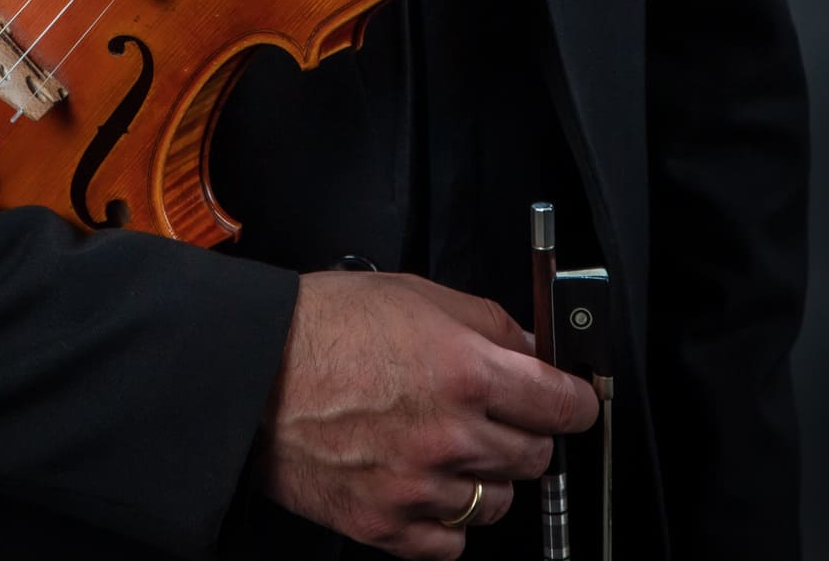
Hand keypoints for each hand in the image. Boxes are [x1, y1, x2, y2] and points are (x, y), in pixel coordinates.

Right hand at [256, 269, 597, 555]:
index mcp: (465, 370)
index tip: (574, 401)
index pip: (561, 404)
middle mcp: (451, 435)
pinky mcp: (388, 527)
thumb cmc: (325, 325)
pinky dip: (447, 517)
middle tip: (499, 413)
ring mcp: (420, 488)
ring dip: (487, 476)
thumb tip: (531, 348)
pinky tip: (425, 481)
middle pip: (535, 456)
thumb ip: (486, 322)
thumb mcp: (416, 293)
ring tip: (449, 445)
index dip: (576, 400)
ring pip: (498, 502)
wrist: (253, 372)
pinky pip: (452, 542)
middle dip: (527, 432)